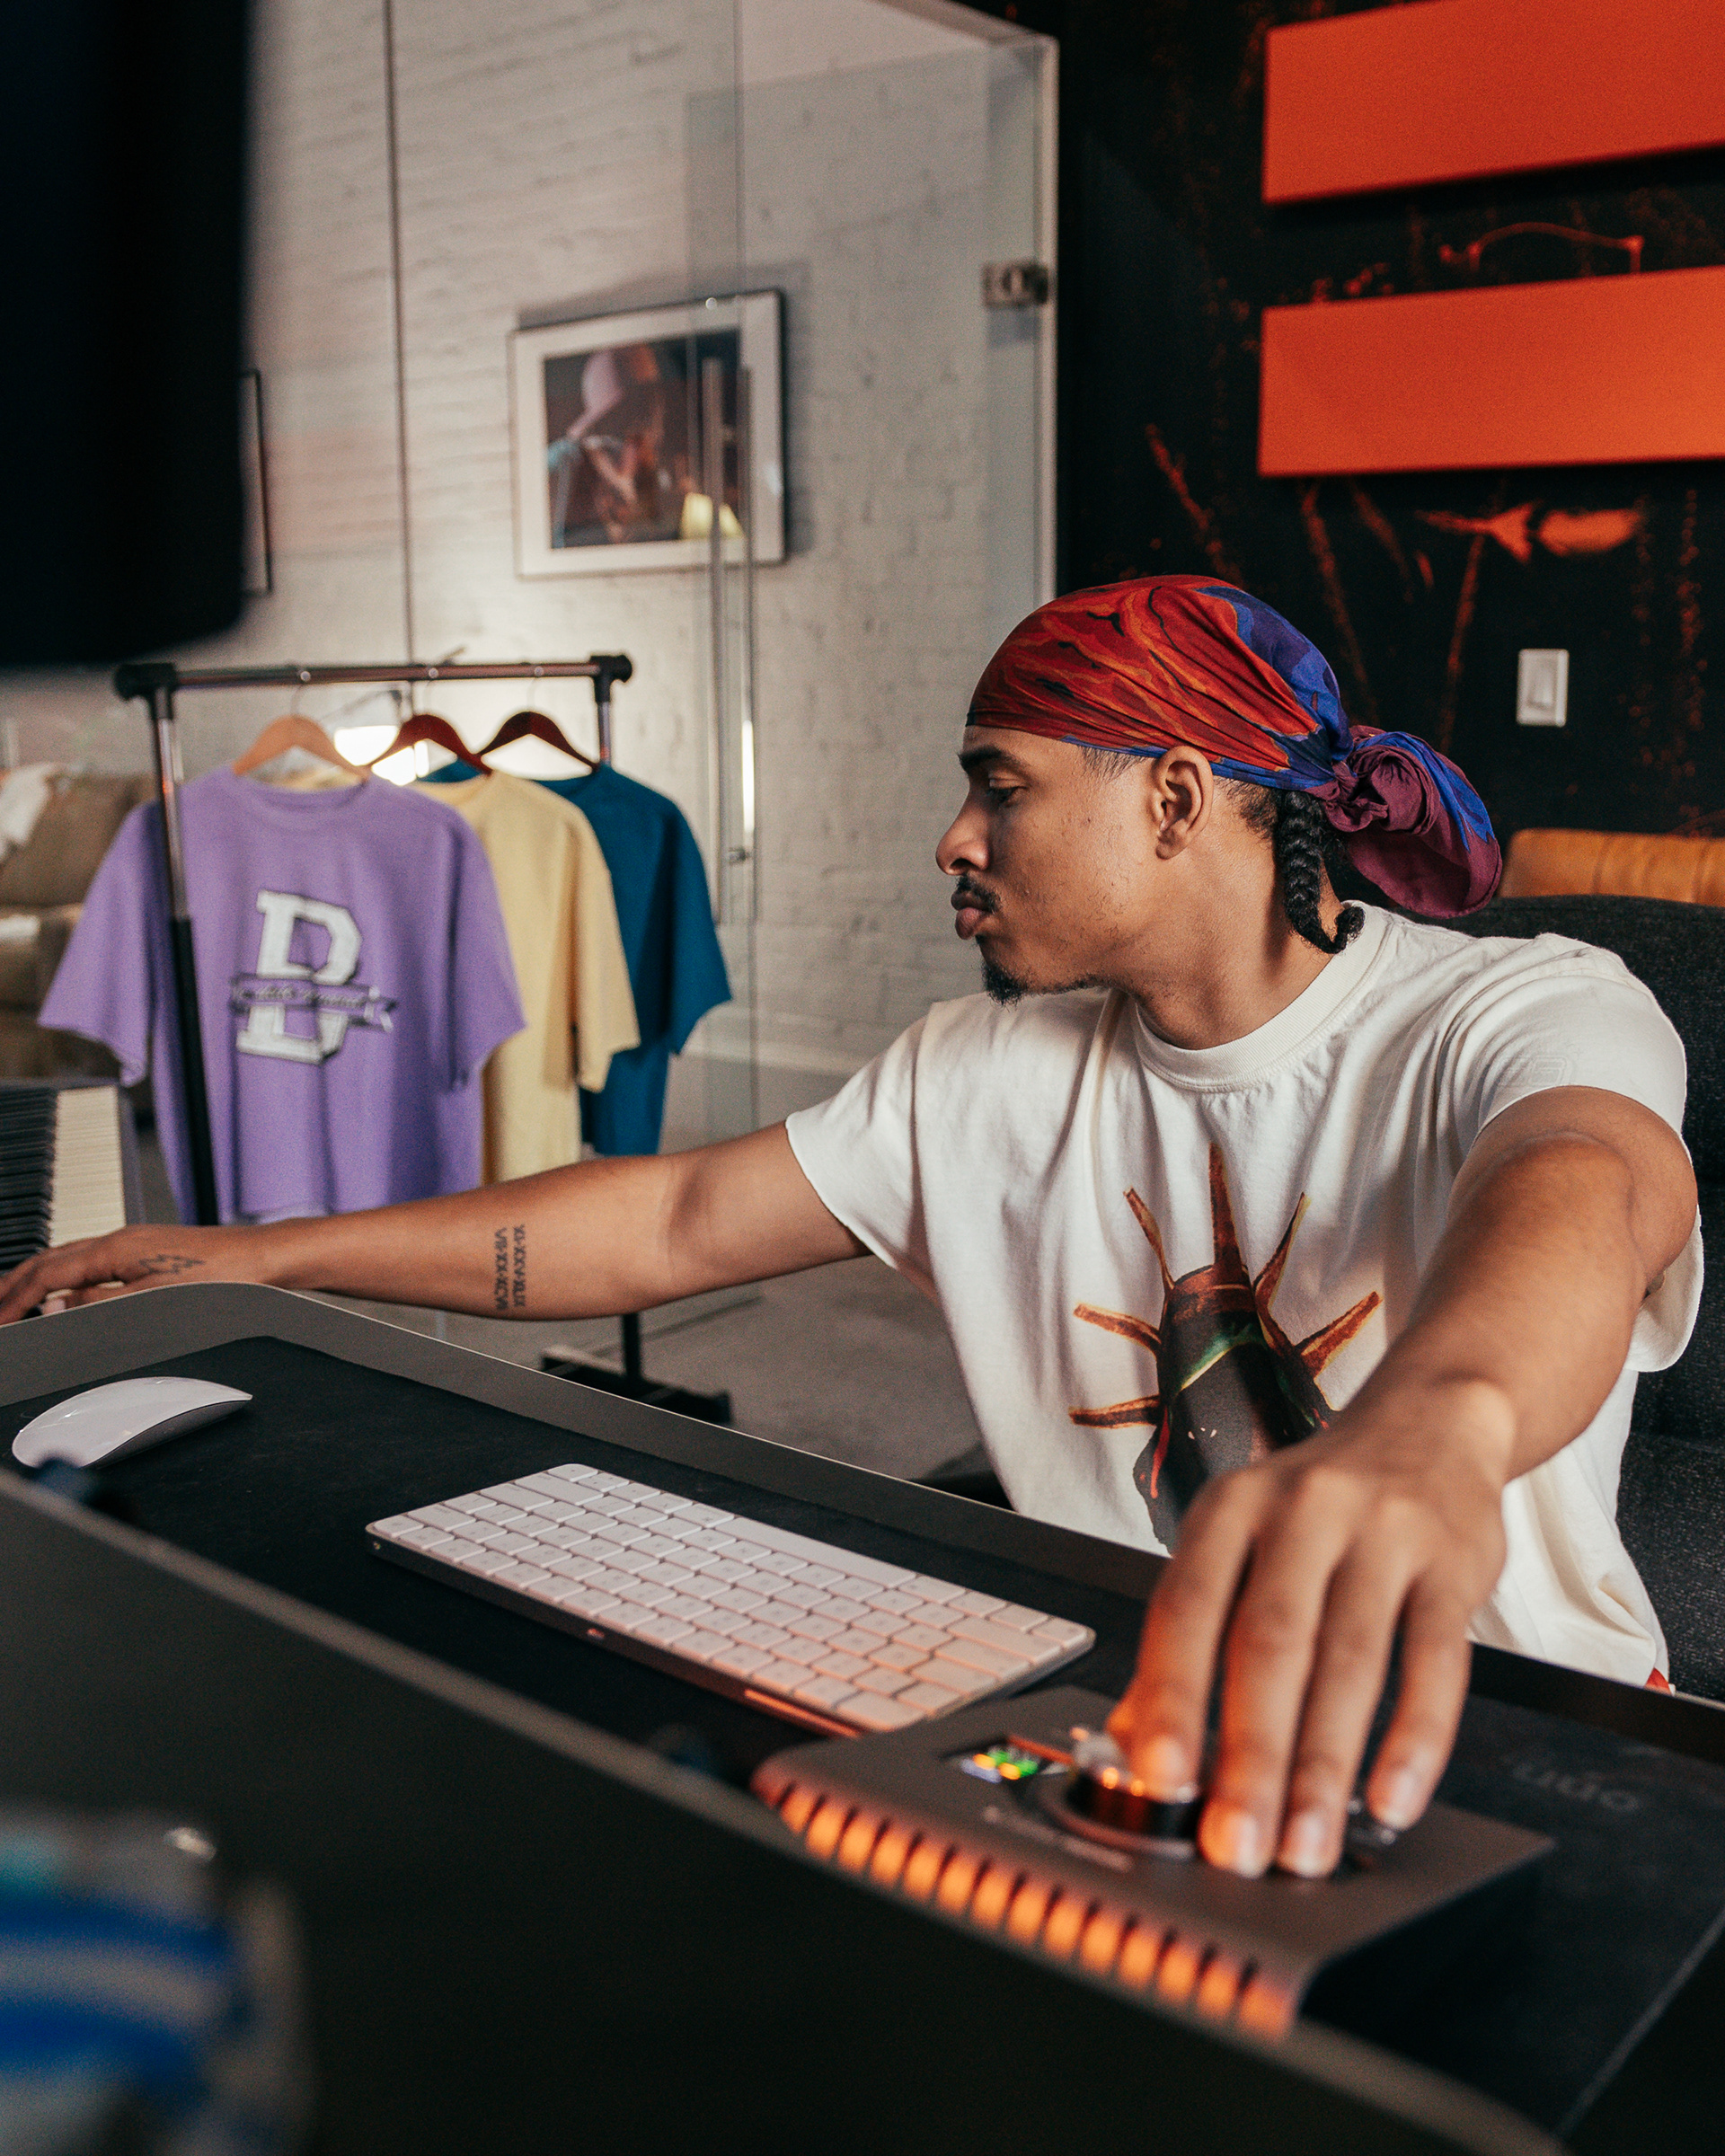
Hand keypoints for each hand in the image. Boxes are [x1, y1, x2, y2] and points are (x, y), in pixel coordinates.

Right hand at [0, 1224, 277, 1326]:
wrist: (264, 1260)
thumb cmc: (225, 1276)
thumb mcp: (156, 1299)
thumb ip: (101, 1303)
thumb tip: (59, 1305)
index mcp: (116, 1249)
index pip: (47, 1274)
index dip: (14, 1299)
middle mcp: (120, 1240)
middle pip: (49, 1261)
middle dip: (12, 1284)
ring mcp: (134, 1244)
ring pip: (67, 1258)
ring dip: (34, 1278)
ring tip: (11, 1297)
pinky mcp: (149, 1252)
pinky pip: (89, 1261)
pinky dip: (63, 1275)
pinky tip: (64, 1287)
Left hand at [1106, 1379, 1512, 1877]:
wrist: (1429, 1421)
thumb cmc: (1315, 1506)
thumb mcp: (1237, 1545)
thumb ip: (1188, 1640)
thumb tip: (1133, 1744)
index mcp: (1229, 1509)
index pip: (1187, 1609)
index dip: (1171, 1699)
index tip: (1161, 1782)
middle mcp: (1301, 1512)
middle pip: (1268, 1644)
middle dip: (1250, 1757)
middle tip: (1237, 1844)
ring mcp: (1382, 1533)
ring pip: (1350, 1661)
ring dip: (1325, 1766)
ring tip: (1307, 1845)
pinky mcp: (1453, 1563)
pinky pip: (1436, 1661)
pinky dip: (1415, 1738)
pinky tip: (1392, 1796)